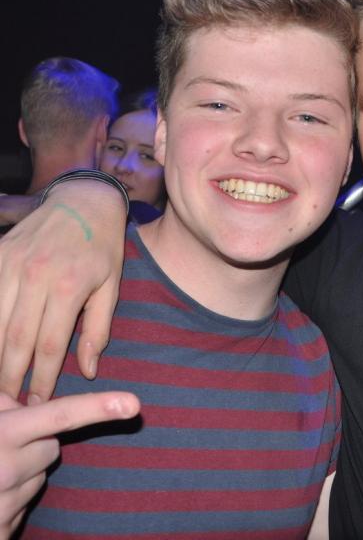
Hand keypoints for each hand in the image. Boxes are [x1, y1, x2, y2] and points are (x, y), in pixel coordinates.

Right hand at [0, 180, 126, 402]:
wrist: (83, 201)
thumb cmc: (103, 247)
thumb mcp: (111, 286)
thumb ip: (98, 329)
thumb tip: (89, 369)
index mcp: (69, 286)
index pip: (49, 345)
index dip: (42, 379)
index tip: (38, 402)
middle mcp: (35, 276)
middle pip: (14, 339)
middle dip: (9, 377)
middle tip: (9, 403)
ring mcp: (10, 264)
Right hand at [0, 390, 139, 538]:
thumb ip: (2, 408)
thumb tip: (26, 405)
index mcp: (2, 438)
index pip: (59, 416)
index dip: (98, 407)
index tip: (134, 403)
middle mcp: (7, 471)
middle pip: (52, 447)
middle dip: (34, 442)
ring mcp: (5, 505)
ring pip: (38, 476)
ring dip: (19, 471)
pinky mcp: (3, 530)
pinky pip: (21, 507)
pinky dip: (7, 499)